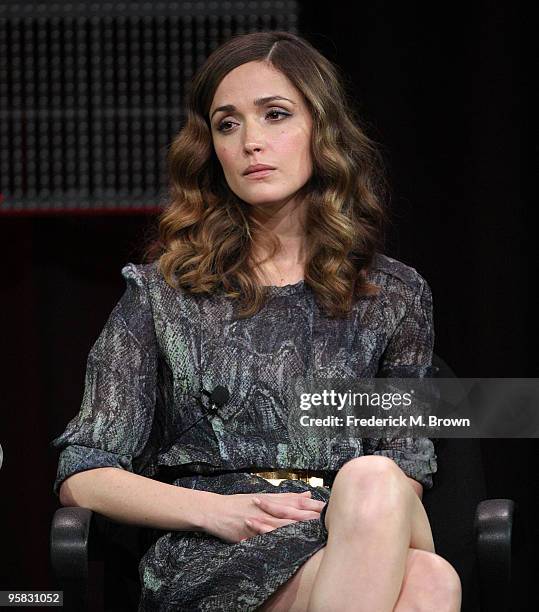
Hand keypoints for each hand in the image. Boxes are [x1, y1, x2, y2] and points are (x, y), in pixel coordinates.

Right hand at [203, 490, 325, 542]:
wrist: (215, 511)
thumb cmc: (241, 503)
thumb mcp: (265, 496)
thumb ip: (287, 497)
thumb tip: (308, 493)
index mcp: (275, 501)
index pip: (300, 503)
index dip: (315, 507)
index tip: (331, 508)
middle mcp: (269, 510)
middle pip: (295, 514)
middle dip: (312, 518)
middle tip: (330, 520)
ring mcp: (260, 522)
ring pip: (283, 526)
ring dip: (298, 528)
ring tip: (316, 533)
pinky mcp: (251, 534)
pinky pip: (266, 538)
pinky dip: (277, 539)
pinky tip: (288, 545)